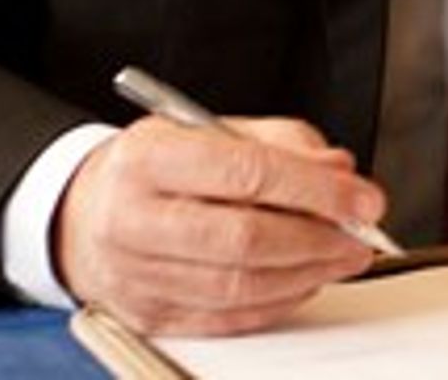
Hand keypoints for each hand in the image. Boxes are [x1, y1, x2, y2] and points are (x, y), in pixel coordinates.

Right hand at [57, 116, 384, 334]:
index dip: (316, 190)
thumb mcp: (212, 129)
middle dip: (318, 239)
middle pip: (243, 239)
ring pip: (237, 285)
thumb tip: (338, 171)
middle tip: (360, 235)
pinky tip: (304, 281)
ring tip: (342, 256)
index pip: (246, 173)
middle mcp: (133, 217)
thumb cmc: (158, 167)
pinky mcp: (145, 314)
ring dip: (306, 275)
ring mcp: (134, 273)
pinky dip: (276, 303)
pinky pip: (224, 318)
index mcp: (149, 158)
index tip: (363, 198)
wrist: (83, 211)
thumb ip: (282, 143)